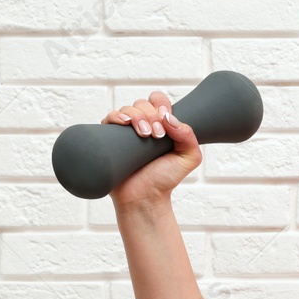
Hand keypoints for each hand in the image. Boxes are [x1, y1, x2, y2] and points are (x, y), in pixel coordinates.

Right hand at [102, 90, 201, 208]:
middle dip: (151, 115)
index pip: (158, 101)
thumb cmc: (165, 179)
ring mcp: (125, 132)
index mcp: (160, 124)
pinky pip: (109, 118)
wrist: (144, 198)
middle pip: (143, 103)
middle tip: (156, 136)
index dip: (161, 105)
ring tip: (144, 136)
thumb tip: (169, 117)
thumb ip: (189, 136)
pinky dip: (116, 116)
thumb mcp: (188, 158)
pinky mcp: (110, 139)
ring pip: (127, 109)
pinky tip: (124, 124)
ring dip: (137, 117)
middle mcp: (142, 125)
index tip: (165, 122)